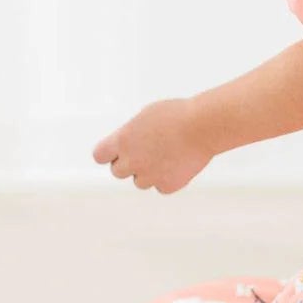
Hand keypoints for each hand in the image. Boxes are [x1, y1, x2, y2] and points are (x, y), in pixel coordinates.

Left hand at [92, 98, 213, 193]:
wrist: (202, 127)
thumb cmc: (177, 115)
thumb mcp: (145, 116)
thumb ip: (131, 133)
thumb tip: (128, 143)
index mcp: (122, 140)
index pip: (99, 155)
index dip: (109, 154)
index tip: (116, 152)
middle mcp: (132, 161)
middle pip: (118, 171)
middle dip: (129, 164)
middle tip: (146, 153)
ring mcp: (149, 175)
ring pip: (140, 182)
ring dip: (149, 173)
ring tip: (166, 156)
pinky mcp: (167, 185)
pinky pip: (161, 187)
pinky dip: (168, 179)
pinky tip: (178, 164)